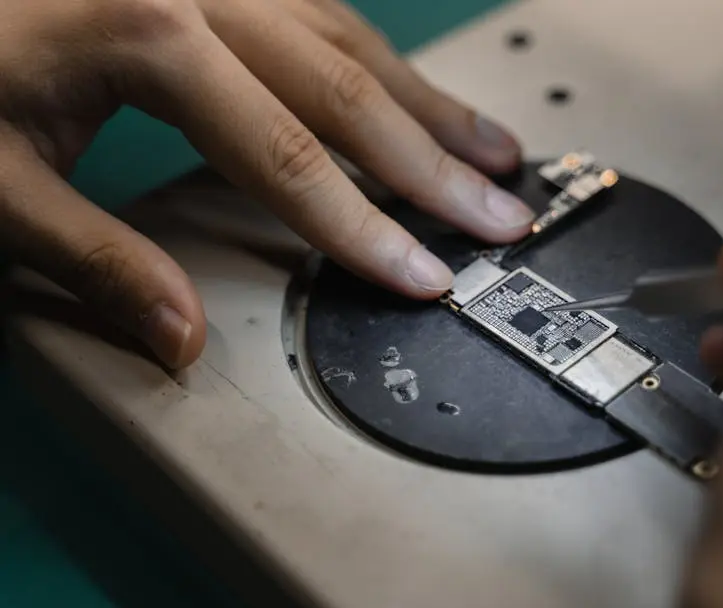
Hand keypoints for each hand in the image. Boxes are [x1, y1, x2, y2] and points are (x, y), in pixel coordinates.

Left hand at [0, 0, 533, 367]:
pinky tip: (411, 96)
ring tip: (495, 153)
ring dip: (429, 106)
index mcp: (150, 31)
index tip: (427, 275)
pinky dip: (381, 66)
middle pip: (349, 90)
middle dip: (436, 166)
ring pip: (352, 39)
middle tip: (504, 216)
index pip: (290, 157)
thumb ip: (96, 262)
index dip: (366, 229)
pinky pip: (325, 13)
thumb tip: (180, 338)